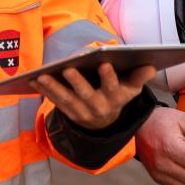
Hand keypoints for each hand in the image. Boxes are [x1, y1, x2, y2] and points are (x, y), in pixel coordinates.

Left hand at [31, 62, 155, 129]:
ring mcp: (81, 112)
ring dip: (53, 87)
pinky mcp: (68, 112)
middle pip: (86, 94)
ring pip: (66, 99)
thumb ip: (139, 77)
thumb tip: (151, 66)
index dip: (108, 76)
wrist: (104, 123)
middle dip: (77, 81)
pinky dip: (43, 91)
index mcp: (114, 98)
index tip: (104, 62)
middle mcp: (98, 107)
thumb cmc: (117, 95)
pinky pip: (54, 101)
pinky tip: (33, 79)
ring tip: (41, 75)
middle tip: (68, 68)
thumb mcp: (131, 89)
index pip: (112, 86)